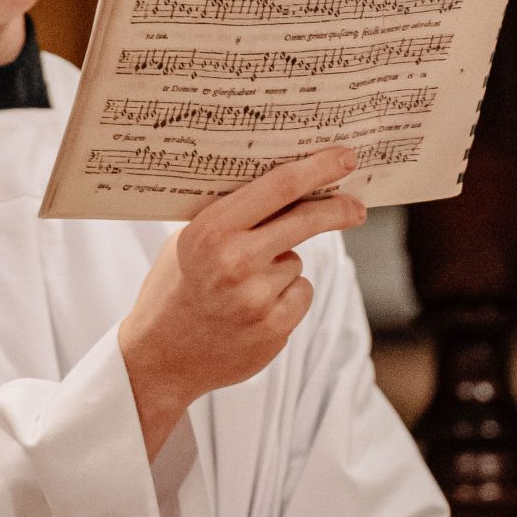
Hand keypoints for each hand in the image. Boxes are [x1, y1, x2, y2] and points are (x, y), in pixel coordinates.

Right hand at [118, 147, 368, 458]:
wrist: (160, 358)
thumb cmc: (175, 290)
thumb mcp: (187, 241)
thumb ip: (231, 217)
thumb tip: (288, 185)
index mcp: (210, 230)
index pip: (277, 188)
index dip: (317, 169)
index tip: (345, 158)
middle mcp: (234, 261)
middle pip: (305, 221)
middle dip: (337, 209)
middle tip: (356, 206)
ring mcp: (255, 296)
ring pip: (296, 262)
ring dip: (281, 268)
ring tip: (240, 288)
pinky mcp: (274, 326)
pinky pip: (300, 292)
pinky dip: (286, 297)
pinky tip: (252, 310)